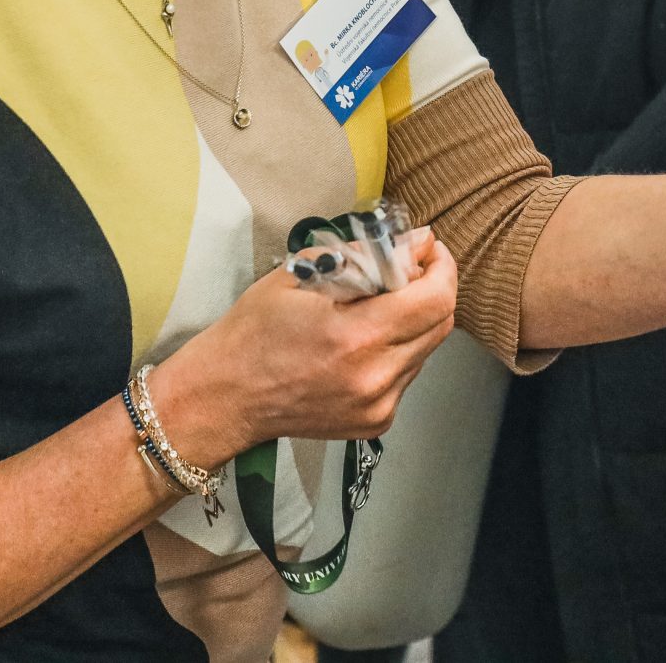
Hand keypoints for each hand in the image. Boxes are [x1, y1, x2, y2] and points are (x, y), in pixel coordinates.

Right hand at [148, 228, 458, 468]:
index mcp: (356, 336)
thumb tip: (412, 243)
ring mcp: (377, 405)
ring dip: (415, 321)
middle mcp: (375, 376)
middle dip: (433, 289)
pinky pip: (406, 375)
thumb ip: (361, 256)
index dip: (441, 267)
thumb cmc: (252, 333)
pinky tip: (364, 342)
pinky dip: (398, 351)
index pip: (435, 299)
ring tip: (380, 306)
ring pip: (426, 350)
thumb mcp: (298, 275)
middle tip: (410, 269)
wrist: (224, 397)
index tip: (429, 250)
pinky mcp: (374, 422)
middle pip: (440, 324)